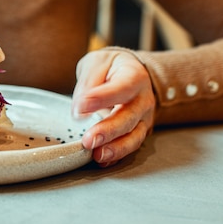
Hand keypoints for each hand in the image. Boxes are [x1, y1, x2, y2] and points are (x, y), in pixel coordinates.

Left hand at [72, 48, 154, 166]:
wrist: (127, 73)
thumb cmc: (110, 68)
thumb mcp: (97, 63)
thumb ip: (88, 83)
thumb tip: (79, 110)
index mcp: (135, 77)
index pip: (123, 87)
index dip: (102, 98)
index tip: (80, 107)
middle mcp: (143, 99)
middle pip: (129, 117)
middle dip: (109, 131)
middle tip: (88, 140)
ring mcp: (143, 119)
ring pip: (134, 137)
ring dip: (115, 148)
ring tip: (97, 155)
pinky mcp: (137, 132)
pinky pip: (130, 146)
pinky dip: (117, 155)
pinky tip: (102, 160)